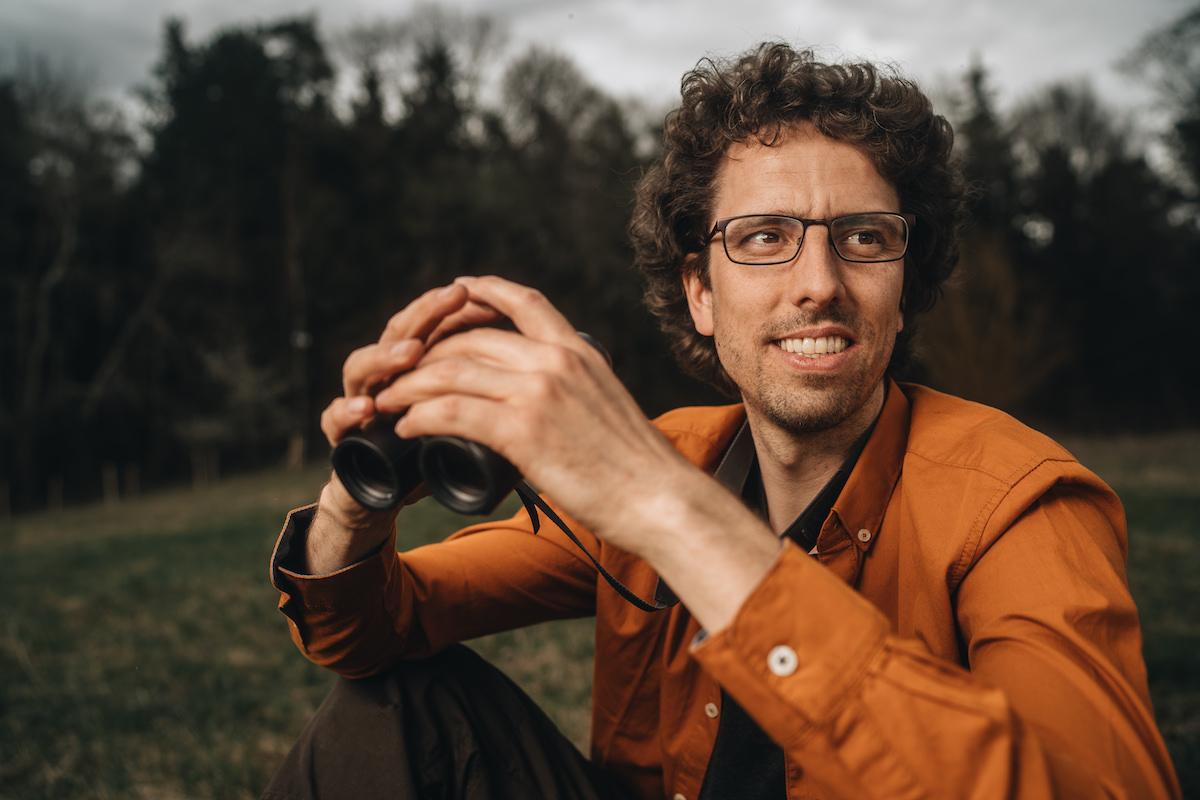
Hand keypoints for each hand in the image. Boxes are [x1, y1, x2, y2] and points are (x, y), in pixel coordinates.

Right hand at [317, 282, 500, 524]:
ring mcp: (359, 403)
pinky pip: (333, 419)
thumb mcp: (478, 428)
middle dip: (428, 312)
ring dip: (386, 355)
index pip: (437, 324)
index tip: (487, 297)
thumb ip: (499, 400)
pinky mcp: (341, 438)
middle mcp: (385, 376)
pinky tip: (365, 408)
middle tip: (455, 295)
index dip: (460, 307)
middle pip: (400, 331)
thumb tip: (546, 377)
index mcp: (420, 367)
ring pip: (360, 366)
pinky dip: (344, 412)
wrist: (385, 499)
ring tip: (412, 352)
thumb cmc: (437, 459)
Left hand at [373, 275, 701, 555]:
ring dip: (409, 386)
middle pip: (471, 339)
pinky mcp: (523, 431)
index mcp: (579, 352)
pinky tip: (404, 427)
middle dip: (427, 353)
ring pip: (451, 372)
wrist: (660, 498)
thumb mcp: (610, 406)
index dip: (485, 291)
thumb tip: (558, 405)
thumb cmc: (638, 468)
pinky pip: (451, 411)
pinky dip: (418, 416)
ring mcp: (538, 393)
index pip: (525, 303)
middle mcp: (556, 361)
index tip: (457, 289)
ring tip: (387, 402)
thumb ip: (580, 393)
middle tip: (400, 373)